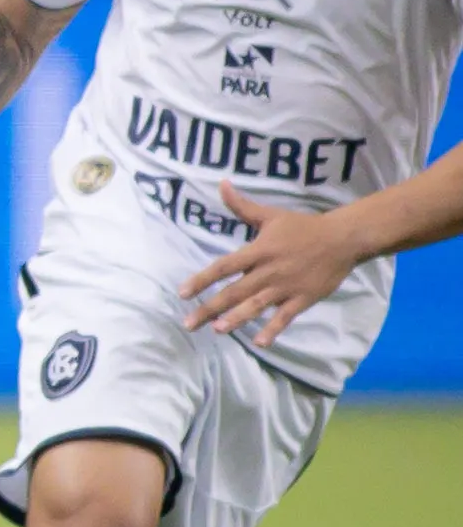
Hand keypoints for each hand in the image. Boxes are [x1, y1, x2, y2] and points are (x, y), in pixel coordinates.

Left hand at [180, 183, 364, 345]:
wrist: (344, 238)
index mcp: (258, 251)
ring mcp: (286, 287)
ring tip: (218, 330)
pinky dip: (273, 329)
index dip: (202, 279)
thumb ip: (242, 206)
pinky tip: (259, 343)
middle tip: (188, 324)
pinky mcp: (303, 298)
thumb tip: (221, 184)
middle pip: (234, 292)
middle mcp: (268, 271)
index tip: (182, 293)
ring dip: (237, 319)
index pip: (224, 267)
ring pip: (257, 306)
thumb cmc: (303, 226)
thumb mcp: (270, 215)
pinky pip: (285, 317)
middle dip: (210, 308)